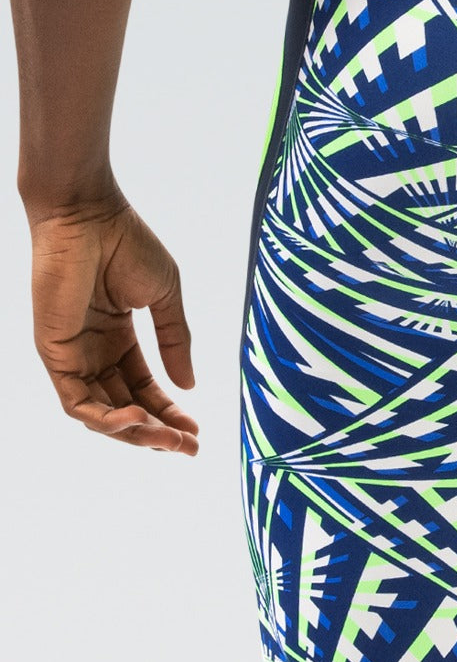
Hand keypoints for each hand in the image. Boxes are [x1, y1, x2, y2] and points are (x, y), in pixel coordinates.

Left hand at [28, 192, 198, 452]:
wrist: (88, 213)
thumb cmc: (125, 242)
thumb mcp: (164, 298)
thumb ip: (175, 342)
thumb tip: (189, 386)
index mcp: (117, 338)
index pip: (143, 388)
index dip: (170, 412)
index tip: (197, 432)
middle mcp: (92, 351)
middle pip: (124, 408)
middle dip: (157, 432)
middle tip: (188, 448)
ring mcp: (72, 355)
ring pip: (100, 414)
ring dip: (135, 433)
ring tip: (167, 439)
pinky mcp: (54, 353)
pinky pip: (77, 402)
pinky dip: (106, 419)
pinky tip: (138, 419)